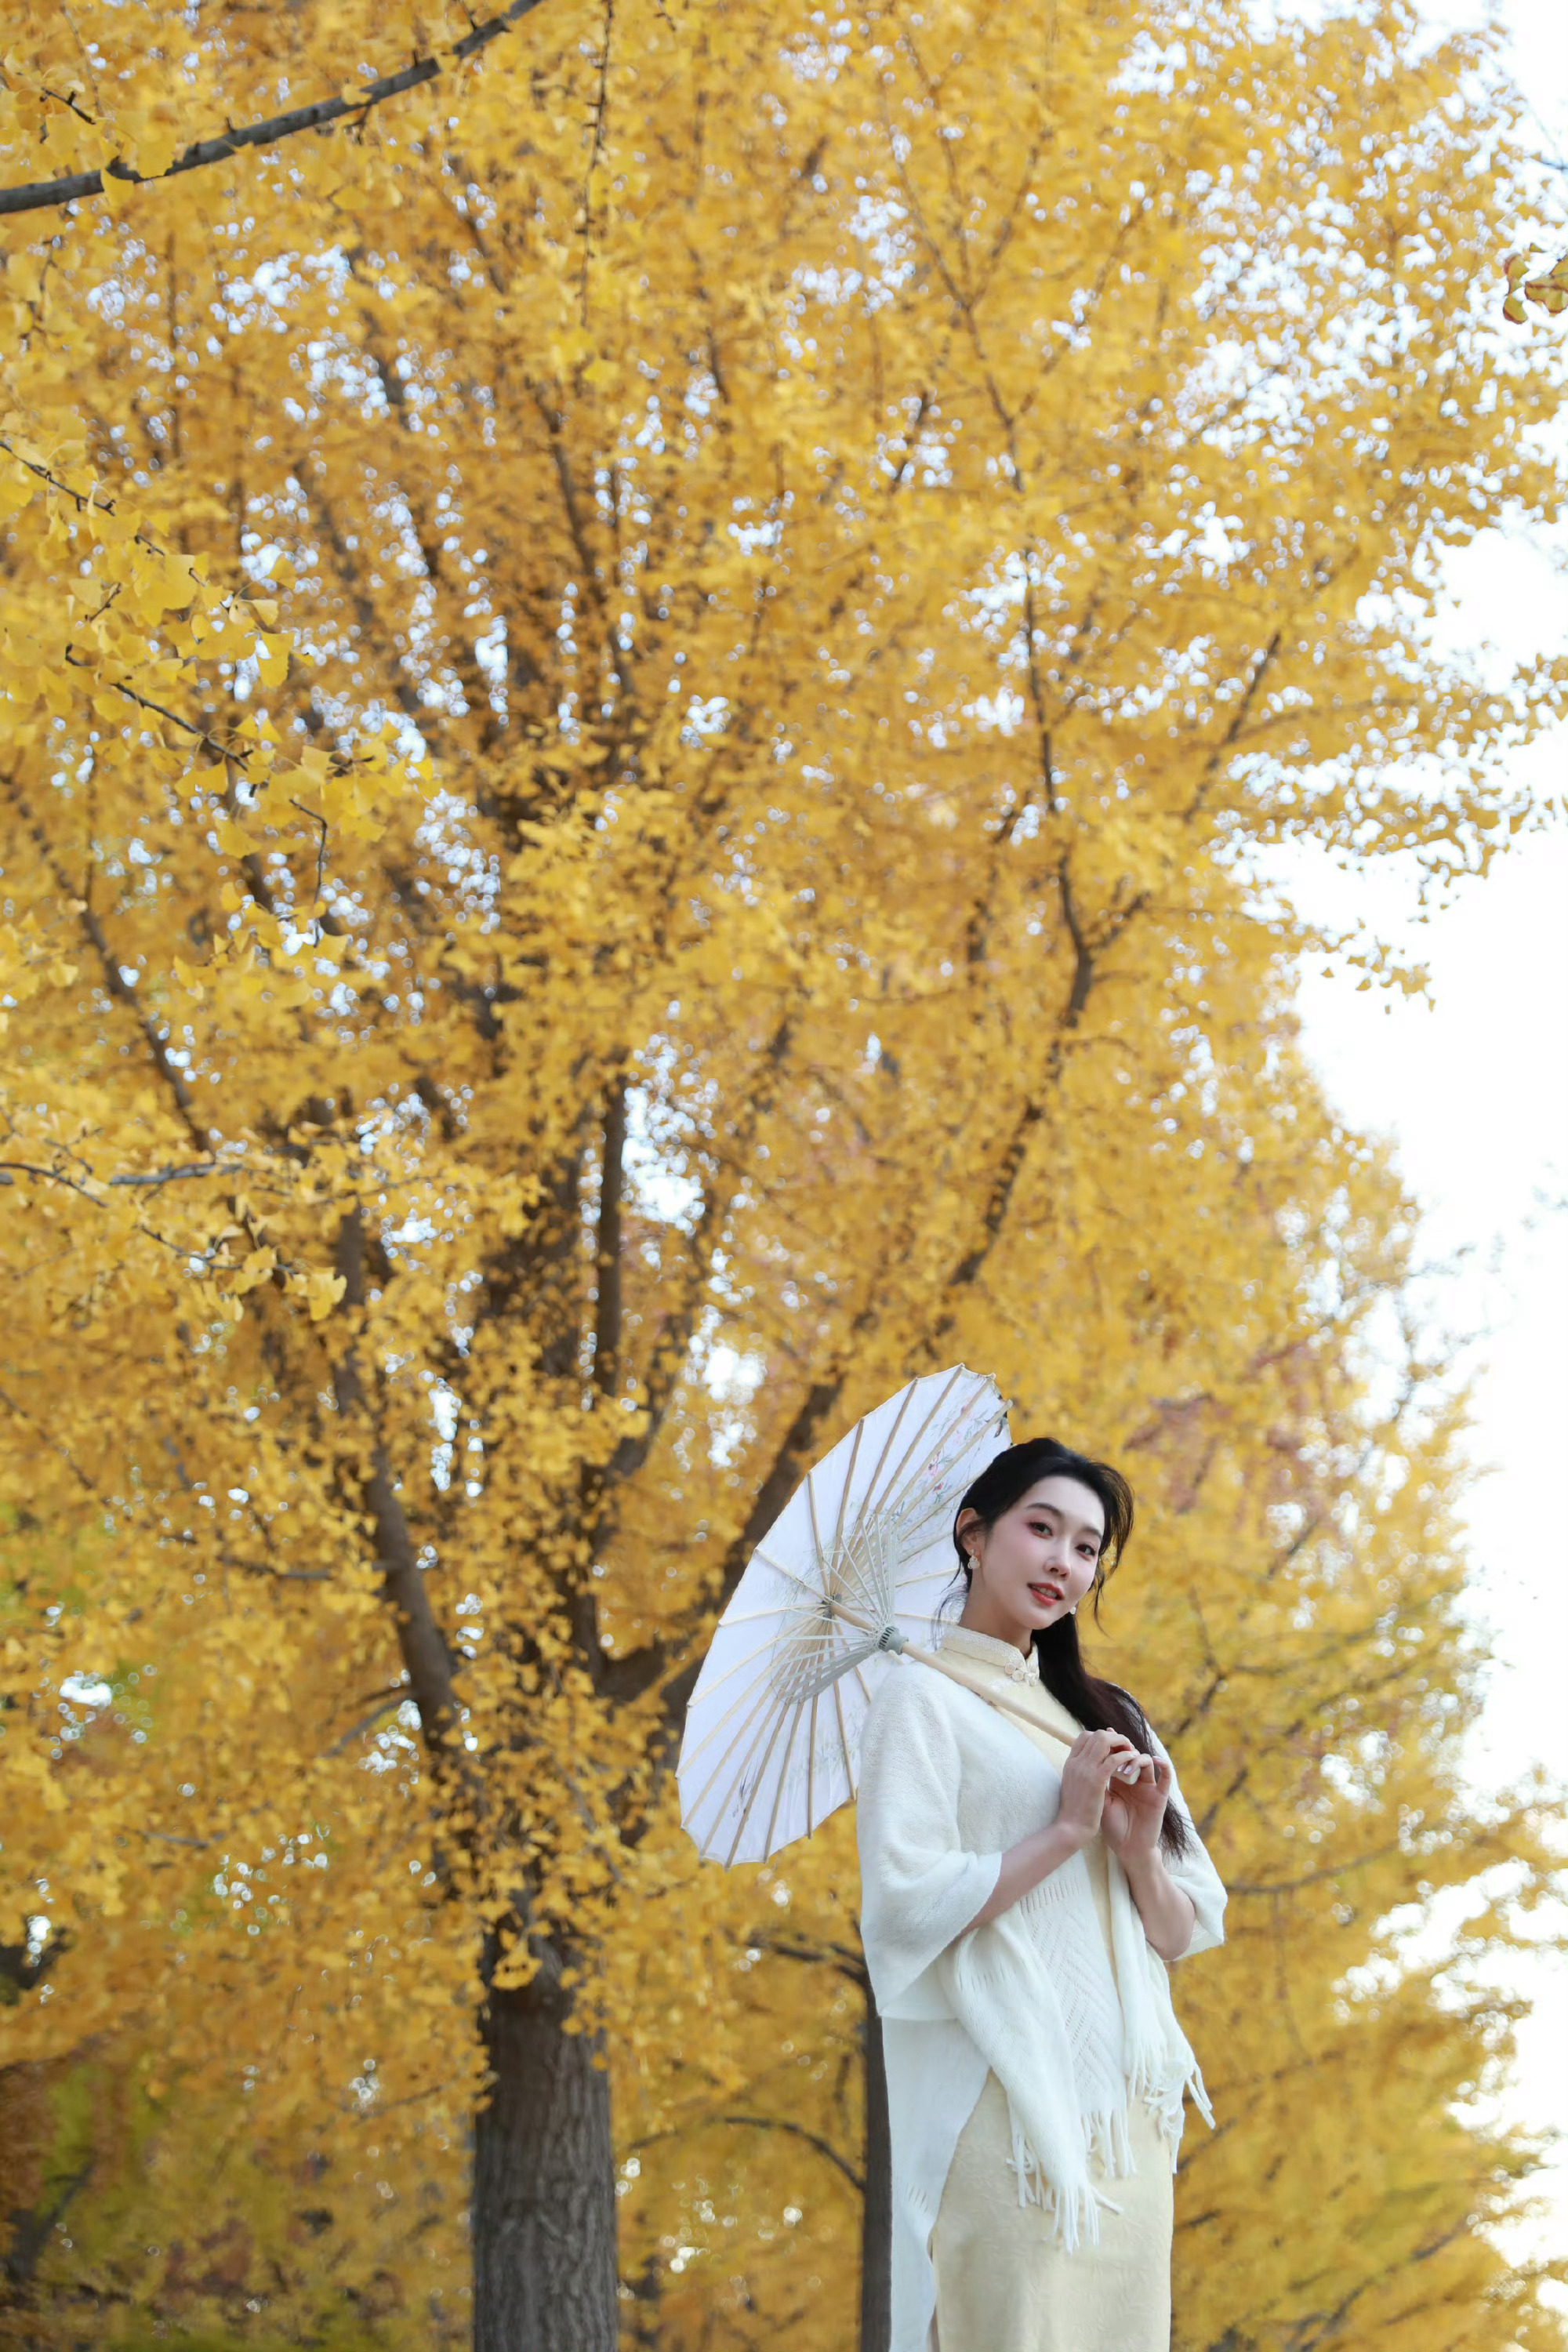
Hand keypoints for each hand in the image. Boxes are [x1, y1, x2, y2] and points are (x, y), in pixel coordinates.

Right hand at [1057, 1728, 1147, 1846]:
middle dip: (1114, 1737)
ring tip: (1131, 1751)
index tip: (1113, 1748)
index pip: (1085, 1736)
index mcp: (1070, 1763)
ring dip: (1121, 1742)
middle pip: (1096, 1735)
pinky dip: (1125, 1756)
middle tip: (1125, 1747)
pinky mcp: (1096, 1780)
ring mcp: (1085, 1769)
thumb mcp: (1073, 1785)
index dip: (1101, 1737)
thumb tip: (1089, 1765)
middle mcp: (1076, 1762)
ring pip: (1104, 1741)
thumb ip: (1080, 1772)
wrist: (1070, 1828)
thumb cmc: (1074, 1811)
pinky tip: (1133, 1760)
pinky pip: (1113, 1759)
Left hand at [1100, 1752, 1172, 1860]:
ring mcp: (1148, 1787)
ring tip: (1124, 1771)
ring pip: (1146, 1761)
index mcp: (1119, 1781)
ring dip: (1135, 1759)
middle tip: (1114, 1750)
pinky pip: (1167, 1777)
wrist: (1127, 1849)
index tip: (1104, 1733)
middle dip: (1123, 1748)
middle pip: (1131, 1754)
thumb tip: (1090, 1757)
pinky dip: (1165, 1765)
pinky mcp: (1159, 1796)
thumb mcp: (1102, 1801)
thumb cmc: (1113, 1828)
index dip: (1112, 1744)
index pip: (1117, 1756)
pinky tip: (1156, 1760)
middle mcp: (1134, 1781)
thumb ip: (1099, 1781)